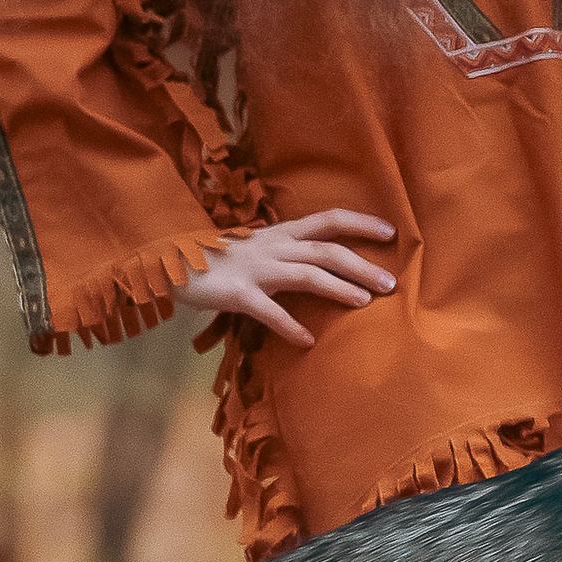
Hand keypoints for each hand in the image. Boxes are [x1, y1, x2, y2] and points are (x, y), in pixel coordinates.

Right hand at [172, 210, 399, 348]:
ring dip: (339, 288)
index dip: (360, 223)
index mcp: (280, 233)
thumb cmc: (220, 258)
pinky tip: (308, 340)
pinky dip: (289, 326)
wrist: (170, 261)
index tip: (391, 232)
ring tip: (365, 302)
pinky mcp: (237, 293)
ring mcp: (256, 269)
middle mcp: (273, 246)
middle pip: (326, 250)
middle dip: (361, 264)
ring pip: (306, 275)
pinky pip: (269, 311)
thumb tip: (324, 263)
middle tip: (391, 283)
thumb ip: (289, 252)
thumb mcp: (259, 247)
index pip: (328, 220)